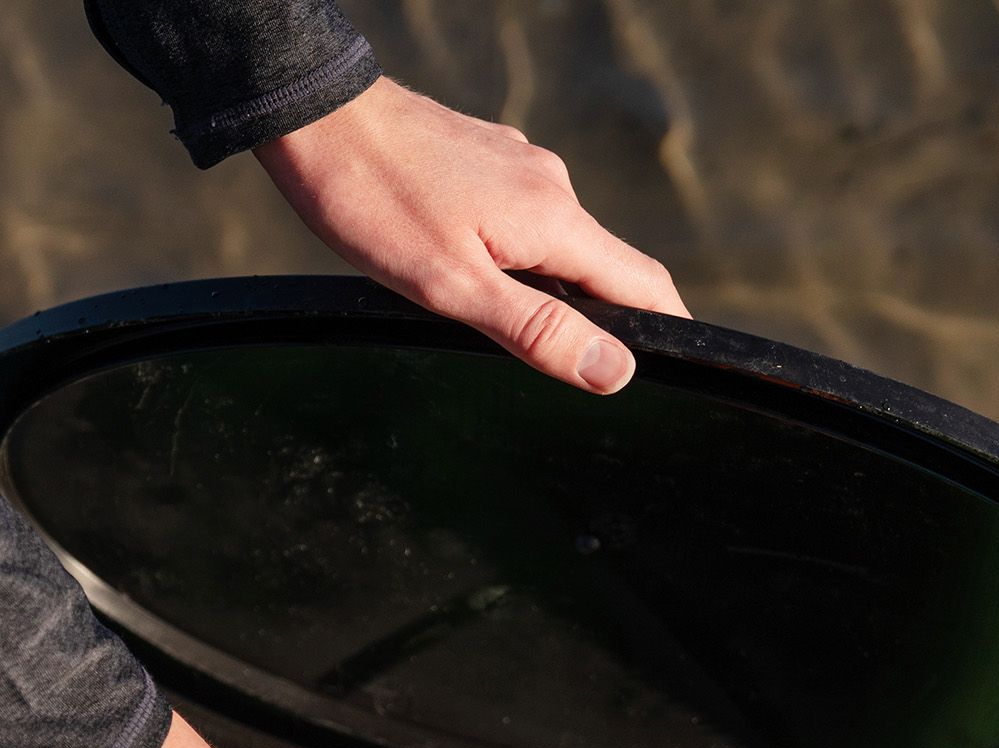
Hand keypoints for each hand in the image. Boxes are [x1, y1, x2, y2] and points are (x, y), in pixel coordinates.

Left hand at [257, 77, 687, 392]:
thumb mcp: (454, 287)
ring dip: (552, 290)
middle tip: (590, 376)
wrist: (318, 120)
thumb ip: (537, 331)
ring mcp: (517, 168)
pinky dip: (517, 258)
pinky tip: (477, 276)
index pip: (642, 283)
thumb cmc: (375, 205)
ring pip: (557, 244)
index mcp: (553, 220)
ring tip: (521, 336)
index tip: (680, 369)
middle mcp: (549, 186)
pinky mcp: (484, 161)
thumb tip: (616, 371)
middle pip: (601, 267)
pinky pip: (521, 220)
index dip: (667, 331)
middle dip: (605, 320)